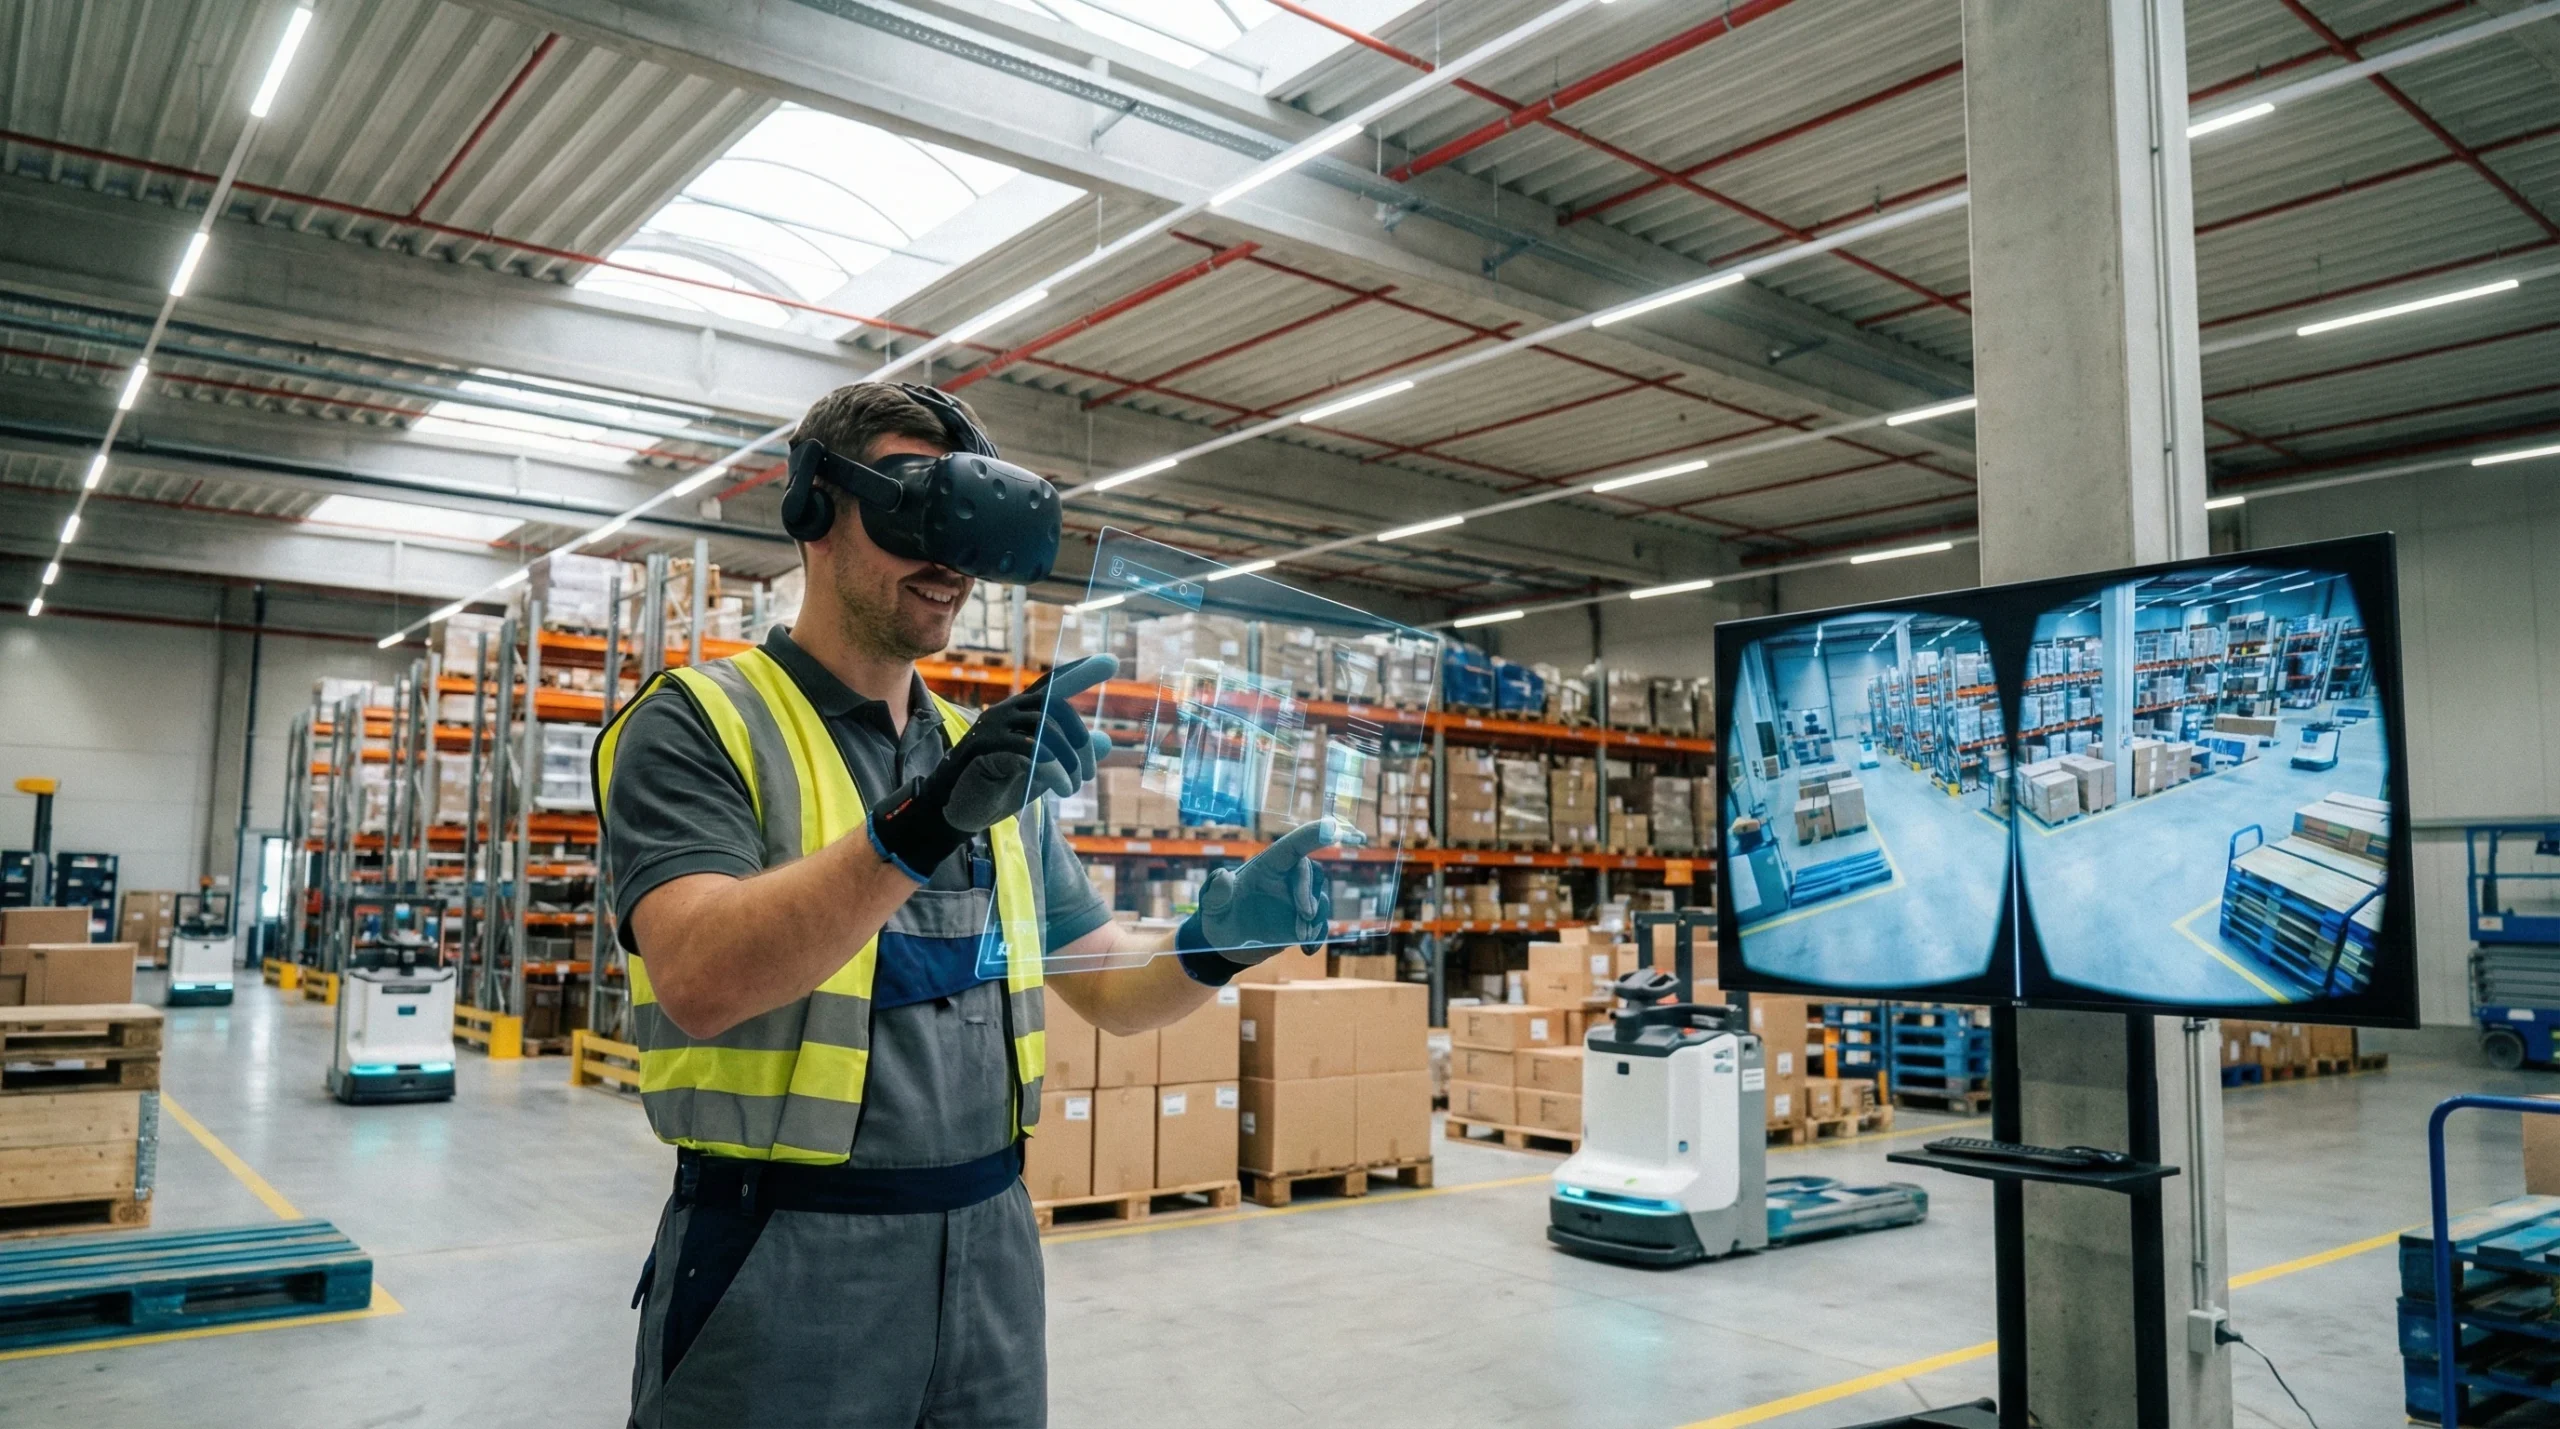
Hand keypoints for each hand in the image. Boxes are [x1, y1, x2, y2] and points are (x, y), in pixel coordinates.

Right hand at [868, 655, 1114, 879]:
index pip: (1052, 684)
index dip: (1079, 672)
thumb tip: (1107, 740)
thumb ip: (1071, 754)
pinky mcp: (985, 748)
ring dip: (1067, 760)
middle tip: (1089, 773)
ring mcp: (993, 726)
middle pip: (1054, 705)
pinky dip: (1050, 768)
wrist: (958, 810)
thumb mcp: (1044, 772)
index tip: (1111, 661)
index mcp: (1020, 712)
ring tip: (1074, 786)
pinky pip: (1027, 749)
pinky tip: (1060, 784)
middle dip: (1079, 739)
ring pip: (1044, 727)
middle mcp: (1006, 711)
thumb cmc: (999, 786)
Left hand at [1182, 819, 1352, 964]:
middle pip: (1311, 873)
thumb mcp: (1211, 907)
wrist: (1227, 946)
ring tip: (1300, 936)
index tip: (1330, 828)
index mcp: (1266, 867)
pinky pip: (1320, 924)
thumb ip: (1215, 892)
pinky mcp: (1302, 923)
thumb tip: (1223, 875)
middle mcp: (1285, 880)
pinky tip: (1307, 949)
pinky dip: (1318, 935)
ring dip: (1315, 917)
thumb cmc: (1218, 918)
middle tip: (1304, 915)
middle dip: (1308, 892)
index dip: (1310, 834)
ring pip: (1319, 898)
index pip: (1291, 847)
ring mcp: (1295, 901)